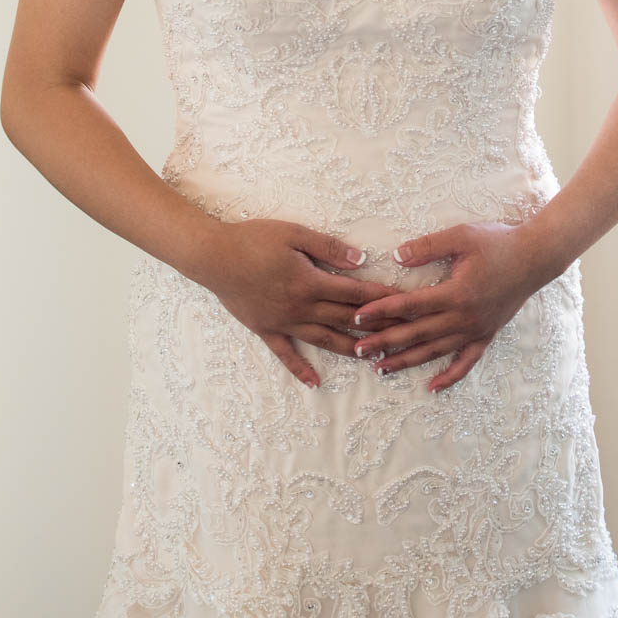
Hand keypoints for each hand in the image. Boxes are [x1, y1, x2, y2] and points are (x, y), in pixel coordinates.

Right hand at [200, 219, 412, 388]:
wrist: (213, 257)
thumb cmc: (253, 239)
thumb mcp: (294, 234)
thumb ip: (328, 248)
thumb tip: (360, 259)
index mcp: (310, 282)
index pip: (354, 293)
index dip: (380, 297)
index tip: (404, 303)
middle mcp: (301, 308)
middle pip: (345, 319)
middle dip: (375, 326)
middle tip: (401, 335)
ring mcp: (283, 322)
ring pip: (323, 340)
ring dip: (349, 349)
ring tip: (372, 358)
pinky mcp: (265, 330)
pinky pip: (286, 354)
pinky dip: (300, 370)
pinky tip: (315, 383)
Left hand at [350, 220, 555, 391]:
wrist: (536, 256)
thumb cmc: (498, 242)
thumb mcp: (461, 236)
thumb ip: (427, 247)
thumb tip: (396, 256)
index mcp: (455, 293)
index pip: (409, 305)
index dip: (381, 310)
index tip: (357, 316)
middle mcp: (464, 318)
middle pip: (416, 334)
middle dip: (384, 342)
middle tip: (357, 351)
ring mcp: (475, 330)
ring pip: (435, 352)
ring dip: (406, 362)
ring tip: (380, 369)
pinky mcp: (486, 335)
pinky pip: (466, 362)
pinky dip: (449, 377)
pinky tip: (431, 387)